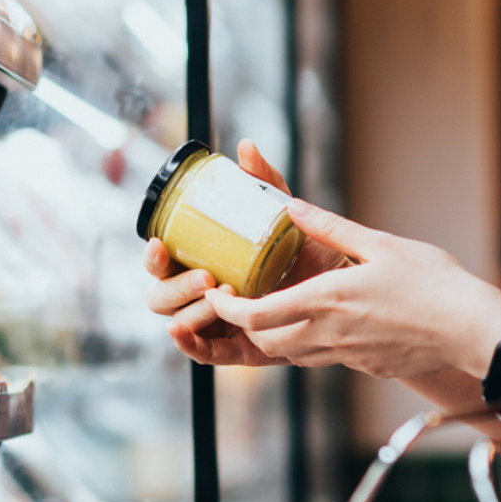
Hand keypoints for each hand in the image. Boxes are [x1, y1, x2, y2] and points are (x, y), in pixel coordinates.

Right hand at [142, 141, 344, 365]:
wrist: (347, 290)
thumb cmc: (309, 253)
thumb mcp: (285, 217)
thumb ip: (265, 184)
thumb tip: (246, 148)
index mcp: (204, 262)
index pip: (163, 262)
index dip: (153, 256)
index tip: (160, 243)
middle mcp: (203, 294)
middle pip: (161, 295)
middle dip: (175, 285)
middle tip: (206, 276)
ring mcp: (218, 323)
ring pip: (180, 321)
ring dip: (192, 310)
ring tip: (218, 297)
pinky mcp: (238, 349)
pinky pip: (205, 353)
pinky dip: (189, 345)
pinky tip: (181, 332)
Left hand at [202, 202, 500, 378]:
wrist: (471, 330)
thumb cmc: (433, 283)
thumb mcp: (380, 244)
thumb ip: (332, 228)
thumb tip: (293, 206)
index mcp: (326, 302)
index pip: (255, 317)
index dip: (226, 310)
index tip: (218, 294)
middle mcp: (329, 335)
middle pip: (266, 342)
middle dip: (246, 325)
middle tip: (242, 300)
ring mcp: (347, 356)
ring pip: (293, 355)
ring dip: (276, 336)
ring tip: (278, 308)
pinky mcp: (366, 366)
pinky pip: (324, 359)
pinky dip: (310, 343)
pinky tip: (326, 322)